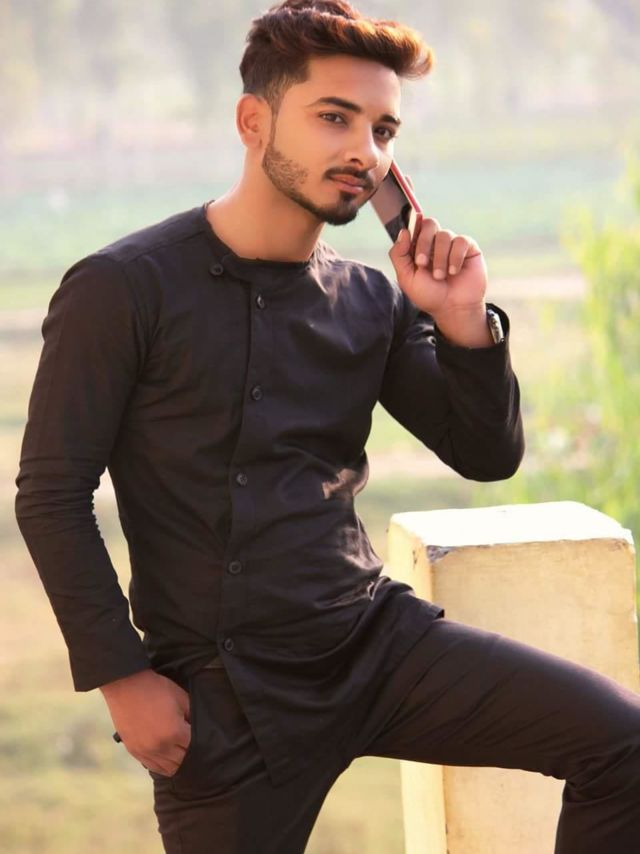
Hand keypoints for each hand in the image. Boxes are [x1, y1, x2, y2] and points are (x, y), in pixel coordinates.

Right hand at [101, 668, 190, 775]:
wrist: (126, 686)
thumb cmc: (156, 689)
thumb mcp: (181, 697)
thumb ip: (193, 715)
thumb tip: (198, 728)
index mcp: (174, 732)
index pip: (194, 747)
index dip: (200, 743)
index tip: (203, 739)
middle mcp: (161, 747)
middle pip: (182, 761)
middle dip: (190, 753)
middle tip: (191, 745)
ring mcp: (146, 752)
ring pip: (169, 768)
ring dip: (177, 762)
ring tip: (180, 752)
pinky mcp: (134, 752)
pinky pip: (153, 767)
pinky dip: (162, 765)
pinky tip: (167, 757)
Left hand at [388, 175, 488, 332]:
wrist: (452, 308)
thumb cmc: (428, 294)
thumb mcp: (406, 277)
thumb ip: (400, 254)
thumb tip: (403, 231)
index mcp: (417, 244)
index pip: (412, 217)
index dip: (409, 196)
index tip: (404, 178)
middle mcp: (433, 239)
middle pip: (427, 223)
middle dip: (423, 245)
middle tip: (423, 265)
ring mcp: (451, 242)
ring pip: (443, 235)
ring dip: (439, 259)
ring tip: (441, 276)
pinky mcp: (468, 246)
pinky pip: (459, 241)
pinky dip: (454, 258)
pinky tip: (454, 271)